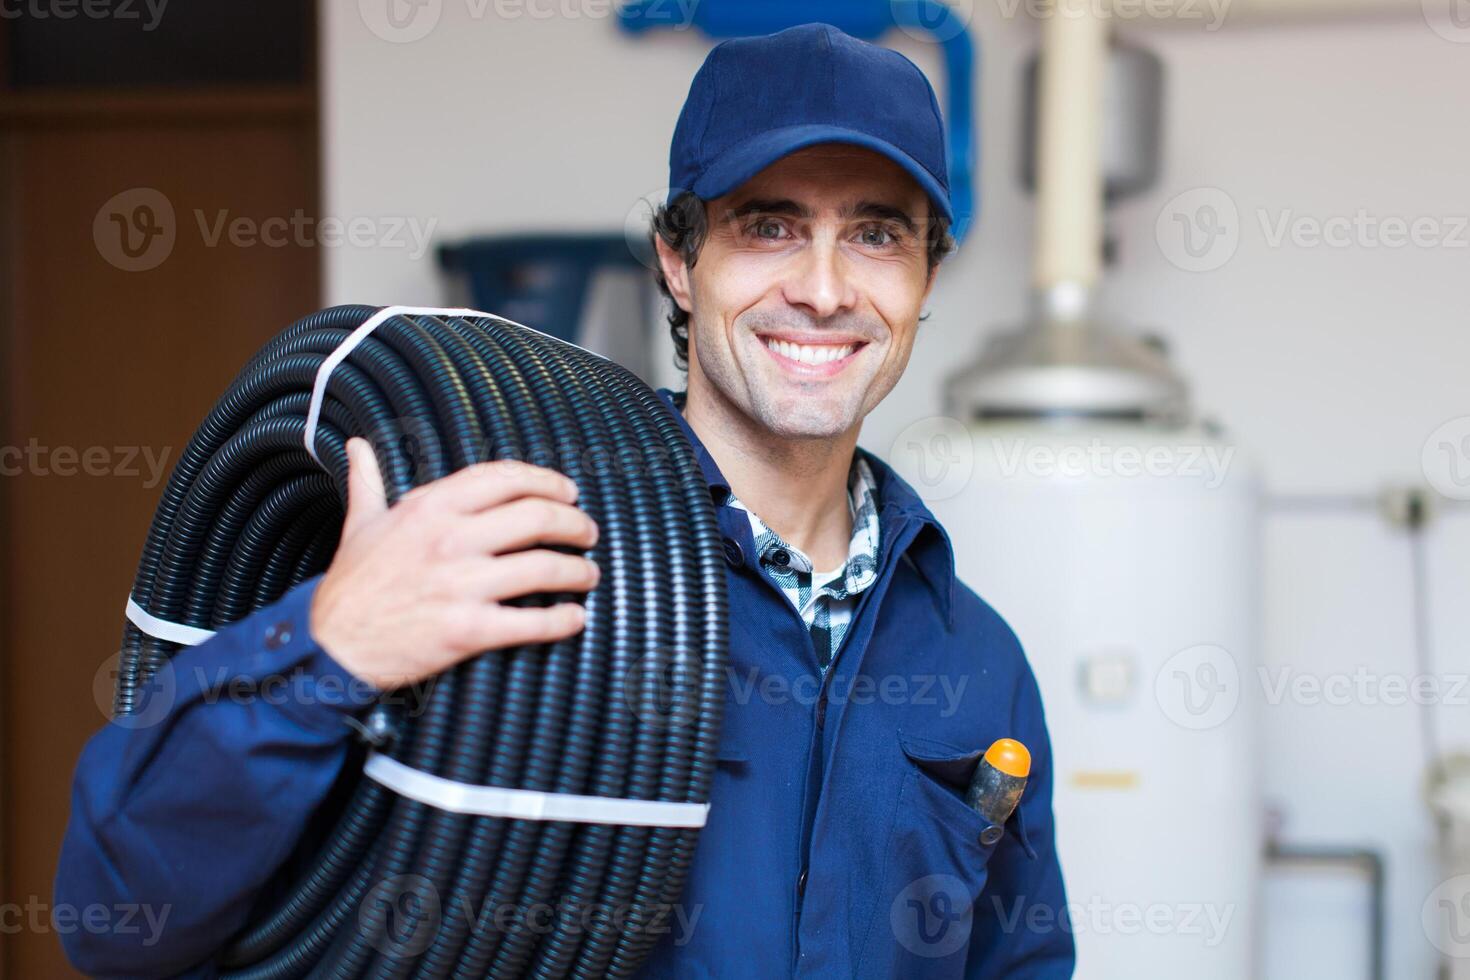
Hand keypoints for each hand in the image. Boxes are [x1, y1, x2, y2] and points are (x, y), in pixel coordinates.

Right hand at [310, 437, 598, 689]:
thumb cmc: (350, 585)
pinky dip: (563, 620)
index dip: (546, 480)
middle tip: (587, 532)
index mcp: (429, 509)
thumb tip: (357, 447)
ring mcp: (460, 585)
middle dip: (574, 523)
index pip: (504, 478)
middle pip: (536, 517)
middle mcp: (449, 540)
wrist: (330, 646)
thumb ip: (368, 483)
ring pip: (544, 567)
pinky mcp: (467, 630)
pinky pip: (532, 622)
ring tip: (589, 575)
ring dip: (578, 571)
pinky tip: (575, 618)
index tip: (567, 490)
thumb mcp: (359, 525)